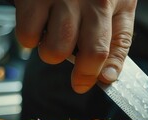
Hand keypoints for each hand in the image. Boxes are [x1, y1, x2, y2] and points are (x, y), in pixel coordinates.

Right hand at [14, 0, 136, 92]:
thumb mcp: (121, 7)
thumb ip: (118, 44)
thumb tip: (109, 78)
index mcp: (106, 3)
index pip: (98, 51)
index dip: (89, 75)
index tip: (83, 84)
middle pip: (63, 51)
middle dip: (66, 64)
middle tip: (72, 55)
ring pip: (45, 47)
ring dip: (51, 51)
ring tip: (59, 34)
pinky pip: (25, 34)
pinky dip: (31, 37)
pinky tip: (43, 22)